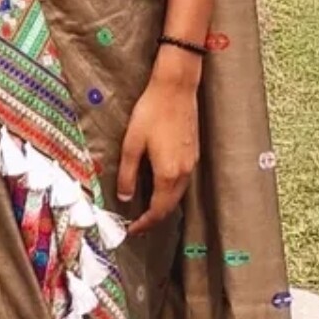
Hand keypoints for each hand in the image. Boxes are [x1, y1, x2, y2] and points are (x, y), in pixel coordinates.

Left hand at [116, 55, 200, 236]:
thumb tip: (124, 197)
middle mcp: (184, 172)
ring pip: (178, 194)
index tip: (131, 230)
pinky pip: (183, 181)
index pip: (158, 210)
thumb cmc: (151, 112)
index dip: (144, 223)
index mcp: (168, 174)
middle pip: (170, 206)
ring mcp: (192, 162)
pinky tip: (159, 186)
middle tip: (137, 224)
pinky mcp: (194, 153)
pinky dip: (170, 191)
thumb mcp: (131, 144)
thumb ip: (127, 174)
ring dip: (163, 205)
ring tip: (146, 209)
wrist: (176, 88)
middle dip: (154, 218)